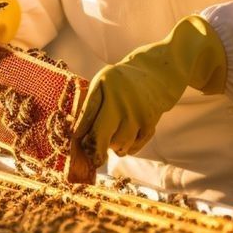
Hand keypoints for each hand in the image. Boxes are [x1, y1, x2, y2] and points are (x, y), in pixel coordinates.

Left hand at [70, 15, 226, 171]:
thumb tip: (79, 137)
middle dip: (94, 150)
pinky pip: (133, 147)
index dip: (80, 130)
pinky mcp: (149, 123)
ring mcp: (136, 112)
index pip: (87, 113)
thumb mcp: (102, 83)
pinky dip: (127, 148)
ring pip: (117, 145)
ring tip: (113, 139)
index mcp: (104, 83)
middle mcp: (120, 99)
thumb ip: (90, 104)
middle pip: (100, 135)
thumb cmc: (120, 83)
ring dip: (113, 147)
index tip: (77, 139)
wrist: (156, 74)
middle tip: (92, 158)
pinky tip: (125, 141)